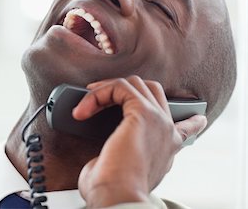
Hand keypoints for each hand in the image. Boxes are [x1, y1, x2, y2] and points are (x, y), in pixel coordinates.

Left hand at [73, 76, 206, 207]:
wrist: (118, 197)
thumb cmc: (113, 190)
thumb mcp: (120, 170)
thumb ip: (119, 158)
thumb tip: (98, 157)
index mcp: (166, 150)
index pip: (185, 131)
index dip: (191, 121)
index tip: (198, 118)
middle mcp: (166, 133)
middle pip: (153, 92)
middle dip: (122, 89)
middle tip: (97, 98)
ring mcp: (158, 120)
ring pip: (135, 84)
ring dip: (105, 90)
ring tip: (85, 107)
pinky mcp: (143, 113)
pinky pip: (120, 87)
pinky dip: (98, 94)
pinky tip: (83, 110)